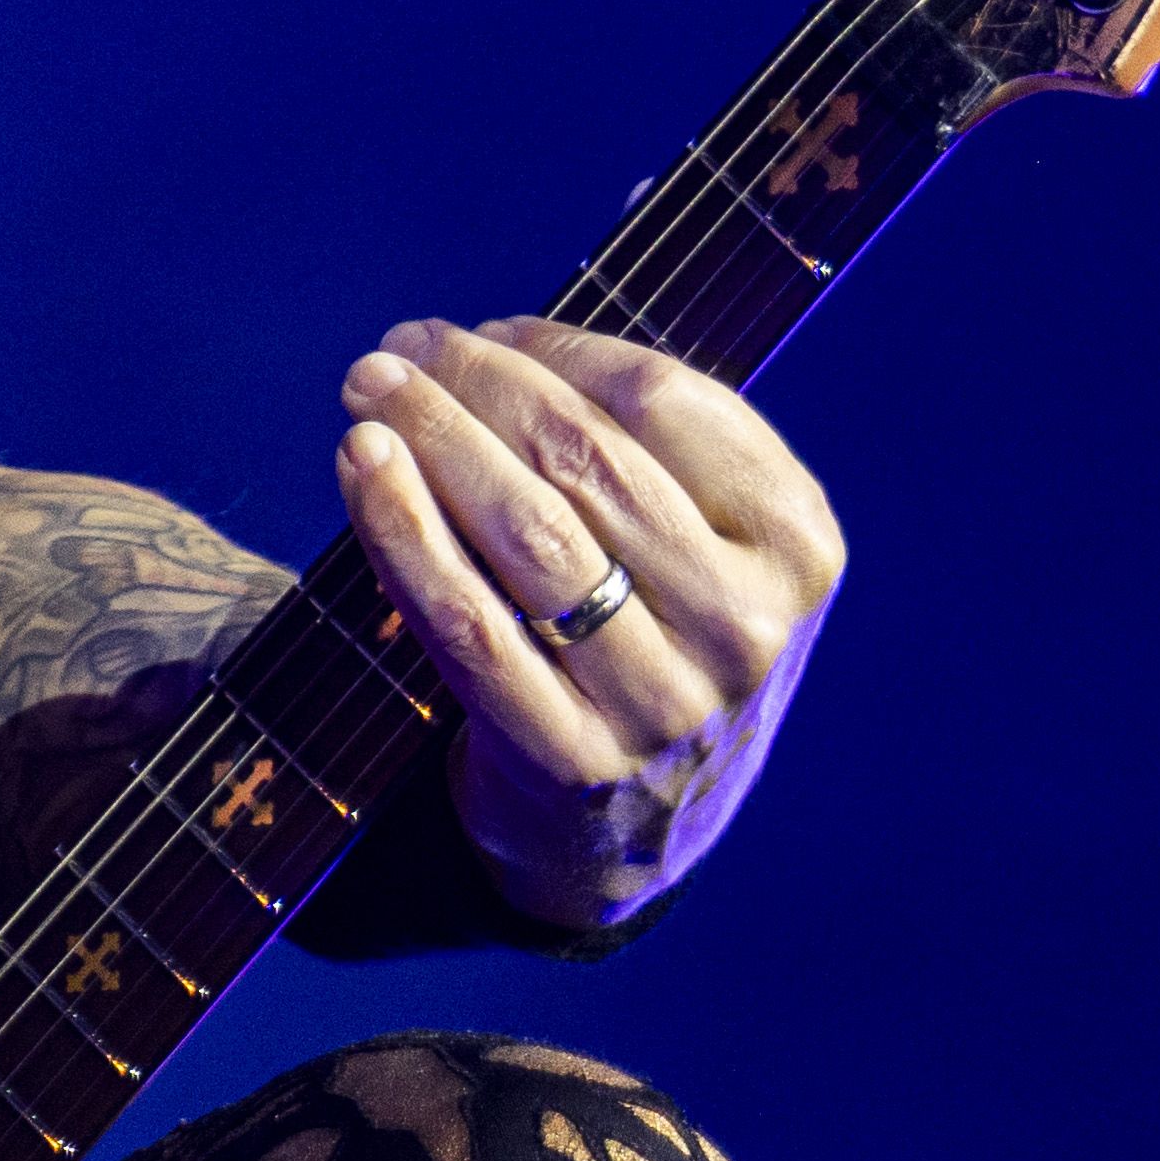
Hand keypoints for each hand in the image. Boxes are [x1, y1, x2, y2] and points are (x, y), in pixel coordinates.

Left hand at [337, 314, 842, 933]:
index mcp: (799, 547)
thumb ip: (642, 453)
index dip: (552, 349)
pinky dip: (402, 530)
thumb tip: (495, 344)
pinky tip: (360, 468)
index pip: (662, 400)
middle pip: (586, 458)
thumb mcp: (701, 551)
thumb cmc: (651, 643)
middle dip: (476, 383)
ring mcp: (664, 698)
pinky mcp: (570, 754)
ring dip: (433, 439)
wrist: (633, 829)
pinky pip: (467, 618)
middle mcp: (747, 624)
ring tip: (367, 388)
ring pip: (527, 530)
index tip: (480, 331)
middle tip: (397, 348)